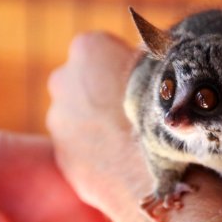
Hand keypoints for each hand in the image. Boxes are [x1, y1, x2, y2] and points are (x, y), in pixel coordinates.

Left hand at [47, 32, 151, 212]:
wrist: (152, 171)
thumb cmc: (163, 116)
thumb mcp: (160, 72)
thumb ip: (140, 62)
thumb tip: (141, 63)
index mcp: (88, 50)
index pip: (103, 51)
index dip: (122, 68)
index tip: (138, 85)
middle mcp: (63, 81)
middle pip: (83, 84)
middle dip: (99, 95)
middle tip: (129, 113)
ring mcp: (58, 121)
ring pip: (77, 118)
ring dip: (95, 126)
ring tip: (126, 141)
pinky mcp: (61, 157)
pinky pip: (79, 150)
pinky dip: (94, 154)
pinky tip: (118, 161)